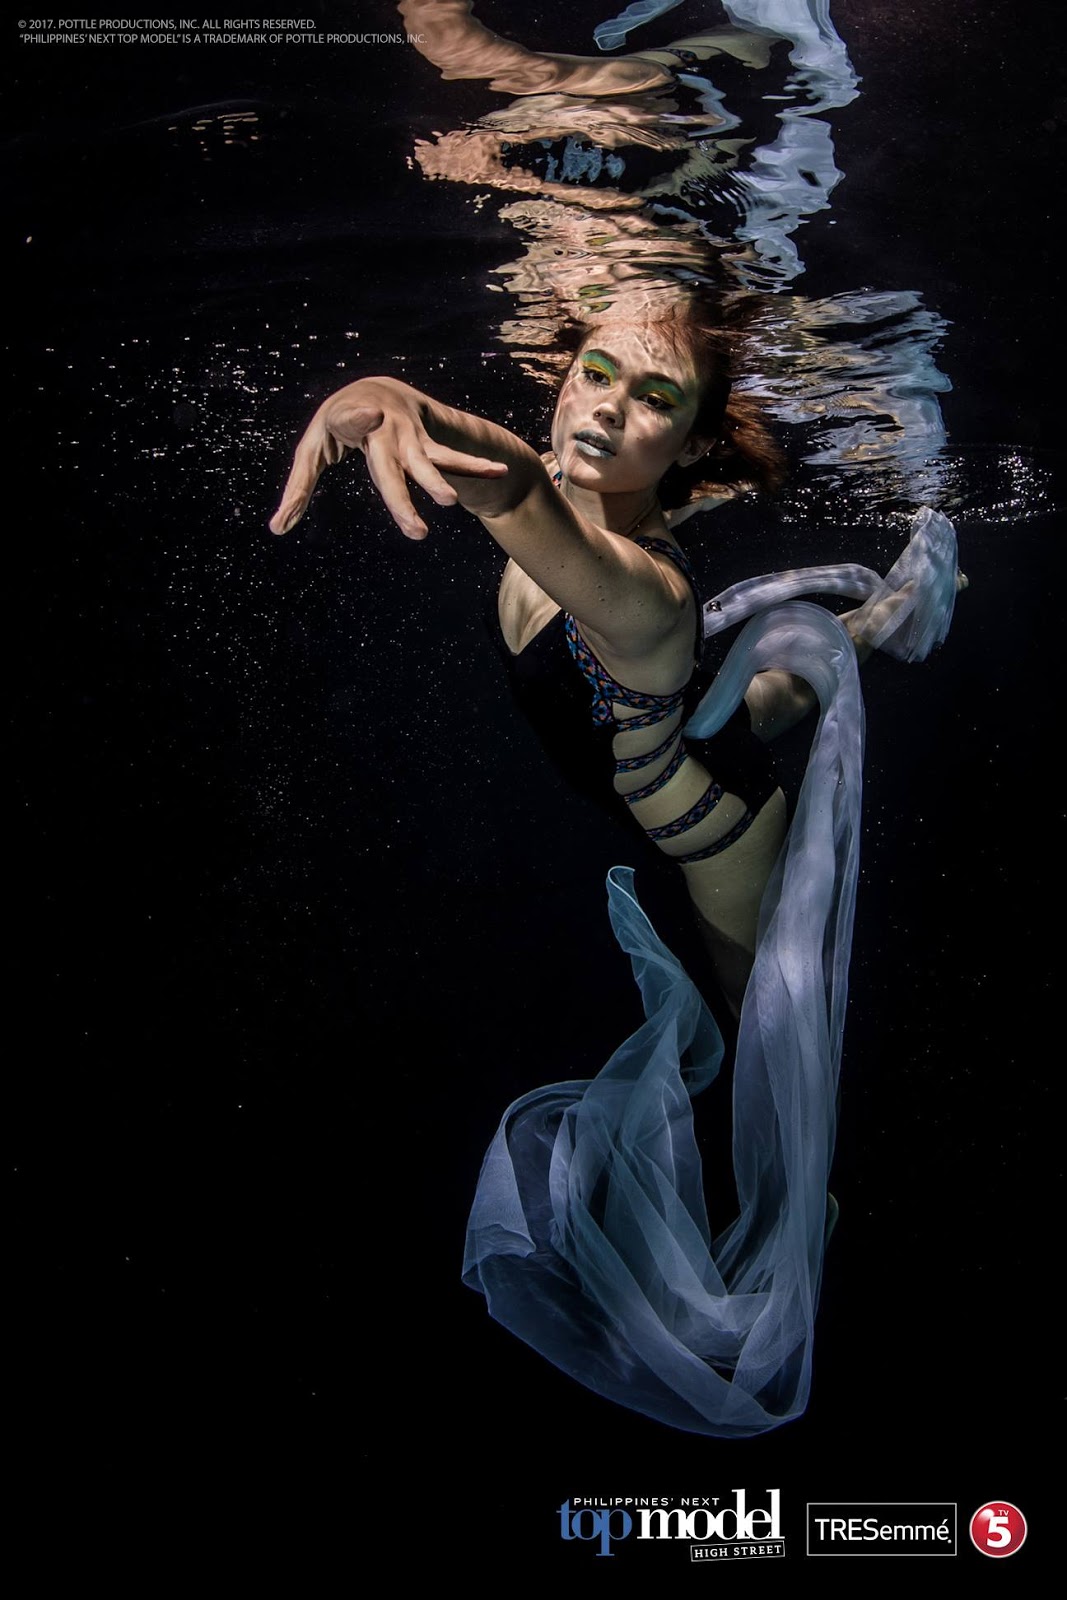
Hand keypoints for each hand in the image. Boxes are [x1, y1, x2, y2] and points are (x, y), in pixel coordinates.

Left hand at [269, 377, 506, 539]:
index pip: (353, 421)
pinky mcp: (427, 443)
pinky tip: (501, 470)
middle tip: (414, 531)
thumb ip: (298, 489)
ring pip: (426, 463)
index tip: (369, 415)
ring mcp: (409, 437)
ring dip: (438, 481)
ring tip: (449, 502)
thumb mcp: (313, 449)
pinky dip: (475, 464)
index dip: (360, 417)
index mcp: (349, 421)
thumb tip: (276, 530)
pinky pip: (452, 457)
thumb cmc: (337, 425)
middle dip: (400, 496)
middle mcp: (383, 428)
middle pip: (391, 467)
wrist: (377, 388)